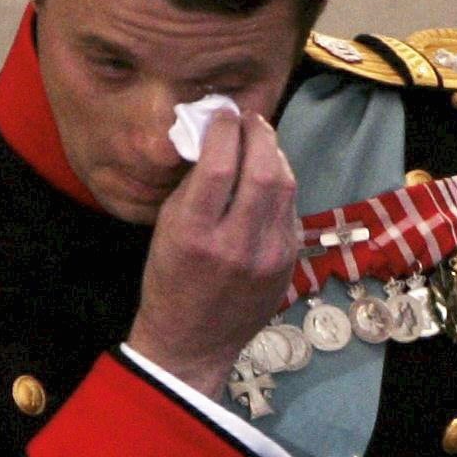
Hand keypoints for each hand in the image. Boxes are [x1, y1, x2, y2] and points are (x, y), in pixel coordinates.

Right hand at [128, 106, 300, 400]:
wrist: (193, 342)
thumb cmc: (169, 281)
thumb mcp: (166, 229)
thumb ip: (193, 184)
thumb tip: (215, 137)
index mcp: (195, 234)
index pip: (220, 165)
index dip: (225, 129)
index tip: (221, 114)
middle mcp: (236, 244)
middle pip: (263, 170)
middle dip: (258, 134)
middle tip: (248, 120)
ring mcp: (269, 256)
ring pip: (285, 186)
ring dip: (274, 155)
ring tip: (260, 141)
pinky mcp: (288, 263)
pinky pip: (290, 210)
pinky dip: (280, 186)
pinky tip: (268, 178)